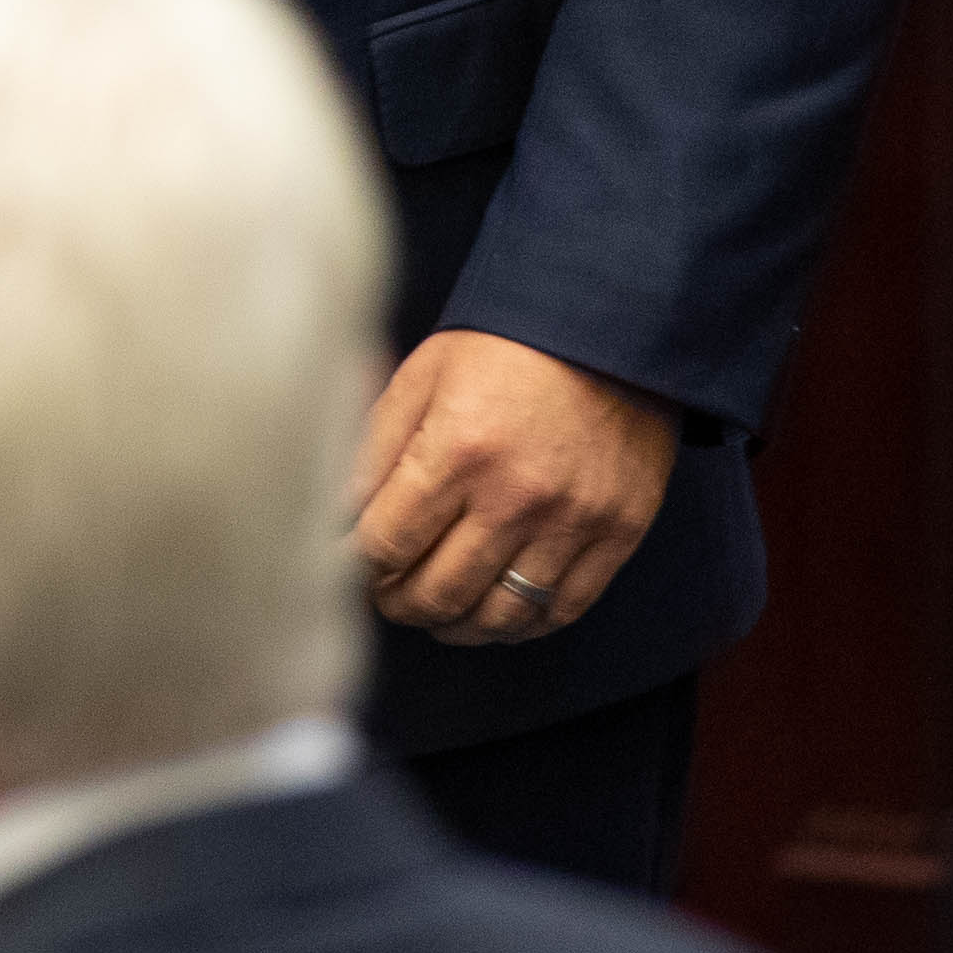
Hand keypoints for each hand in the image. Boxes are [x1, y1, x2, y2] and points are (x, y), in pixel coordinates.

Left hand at [351, 332, 674, 645]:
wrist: (608, 326)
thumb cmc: (504, 348)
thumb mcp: (422, 377)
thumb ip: (374, 448)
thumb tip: (335, 516)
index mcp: (458, 450)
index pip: (386, 543)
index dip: (355, 567)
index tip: (344, 566)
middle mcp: (516, 495)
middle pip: (438, 591)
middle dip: (397, 603)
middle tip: (383, 595)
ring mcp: (573, 521)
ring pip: (499, 616)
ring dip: (454, 625)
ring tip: (432, 612)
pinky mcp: (618, 533)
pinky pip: (562, 610)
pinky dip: (519, 626)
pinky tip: (492, 613)